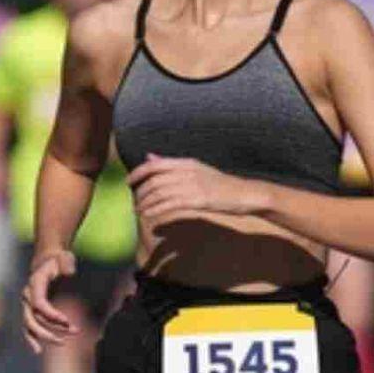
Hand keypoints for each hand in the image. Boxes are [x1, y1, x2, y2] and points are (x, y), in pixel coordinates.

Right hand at [22, 249, 78, 353]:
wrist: (48, 262)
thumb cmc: (59, 261)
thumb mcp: (65, 258)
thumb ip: (66, 263)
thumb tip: (69, 273)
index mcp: (35, 284)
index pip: (39, 304)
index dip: (52, 315)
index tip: (67, 321)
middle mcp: (27, 295)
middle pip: (32, 318)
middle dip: (49, 329)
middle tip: (69, 335)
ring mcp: (27, 304)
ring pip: (31, 325)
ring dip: (47, 335)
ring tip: (63, 342)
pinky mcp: (31, 311)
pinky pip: (29, 327)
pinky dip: (32, 339)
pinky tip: (38, 350)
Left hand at [127, 155, 260, 223]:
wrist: (245, 194)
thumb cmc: (221, 184)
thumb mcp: (196, 169)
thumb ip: (172, 164)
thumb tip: (150, 157)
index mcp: (187, 162)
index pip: (155, 164)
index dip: (138, 173)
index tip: (128, 182)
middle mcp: (188, 171)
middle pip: (155, 180)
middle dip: (141, 192)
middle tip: (136, 202)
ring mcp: (193, 185)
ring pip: (160, 193)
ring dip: (147, 203)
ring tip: (141, 211)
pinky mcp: (198, 200)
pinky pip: (170, 204)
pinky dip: (157, 210)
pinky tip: (150, 215)